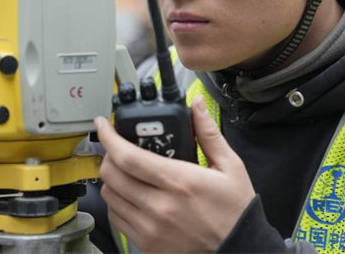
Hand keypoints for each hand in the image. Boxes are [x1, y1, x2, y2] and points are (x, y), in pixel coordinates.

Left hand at [96, 95, 254, 252]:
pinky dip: (117, 202)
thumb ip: (209, 133)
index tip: (104, 125)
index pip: (129, 157)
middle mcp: (161, 206)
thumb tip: (197, 104)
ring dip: (112, 179)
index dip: (109, 137)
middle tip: (117, 147)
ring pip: (109, 196)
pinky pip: (116, 218)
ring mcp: (151, 228)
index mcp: (180, 182)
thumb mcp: (230, 166)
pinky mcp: (147, 243)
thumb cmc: (235, 209)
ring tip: (125, 171)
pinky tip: (131, 194)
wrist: (240, 248)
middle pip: (112, 175)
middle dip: (108, 154)